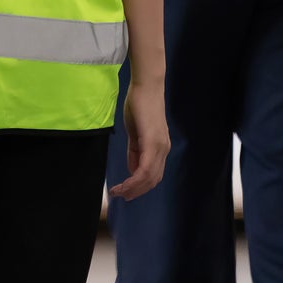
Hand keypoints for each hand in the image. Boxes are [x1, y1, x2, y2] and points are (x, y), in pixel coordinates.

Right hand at [110, 80, 169, 200]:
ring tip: (119, 192)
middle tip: (120, 196)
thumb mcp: (135, 131)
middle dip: (136, 191)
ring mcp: (159, 147)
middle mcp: (163, 150)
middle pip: (152, 180)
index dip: (139, 187)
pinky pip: (145, 168)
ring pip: (149, 177)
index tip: (125, 192)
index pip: (152, 175)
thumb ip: (135, 151)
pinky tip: (125, 183)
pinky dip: (134, 179)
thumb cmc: (139, 104)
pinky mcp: (153, 142)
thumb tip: (133, 170)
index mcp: (159, 148)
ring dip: (134, 188)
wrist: (146, 86)